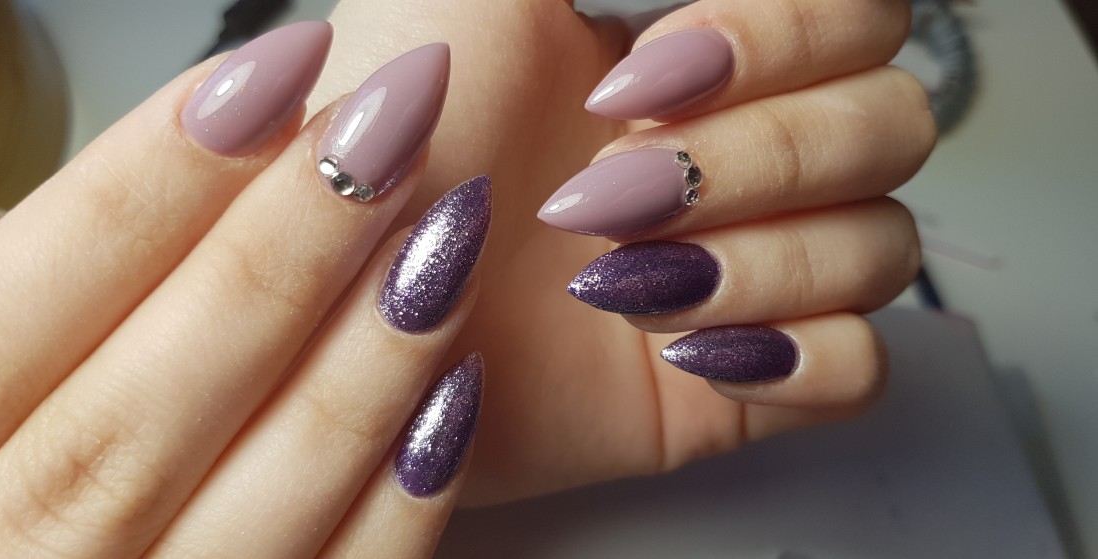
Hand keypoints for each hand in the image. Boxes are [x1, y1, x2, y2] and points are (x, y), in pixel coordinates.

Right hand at [0, 23, 487, 556]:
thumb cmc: (5, 434)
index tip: (279, 71)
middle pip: (133, 422)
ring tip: (446, 230)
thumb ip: (48, 286)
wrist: (49, 547)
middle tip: (393, 129)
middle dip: (280, 259)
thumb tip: (231, 136)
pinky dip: (400, 499)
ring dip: (364, 366)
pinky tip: (457, 382)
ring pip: (245, 518)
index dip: (142, 188)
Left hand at [314, 0, 932, 504]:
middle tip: (610, 194)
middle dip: (758, 159)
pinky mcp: (742, 379)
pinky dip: (792, 357)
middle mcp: (738, 158)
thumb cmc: (385, 155)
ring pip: (886, 245)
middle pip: (891, 124)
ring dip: (761, 260)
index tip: (634, 83)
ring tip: (623, 282)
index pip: (858, 16)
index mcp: (697, 62)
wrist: (343, 315)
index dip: (784, 39)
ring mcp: (750, 269)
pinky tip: (682, 347)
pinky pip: (860, 366)